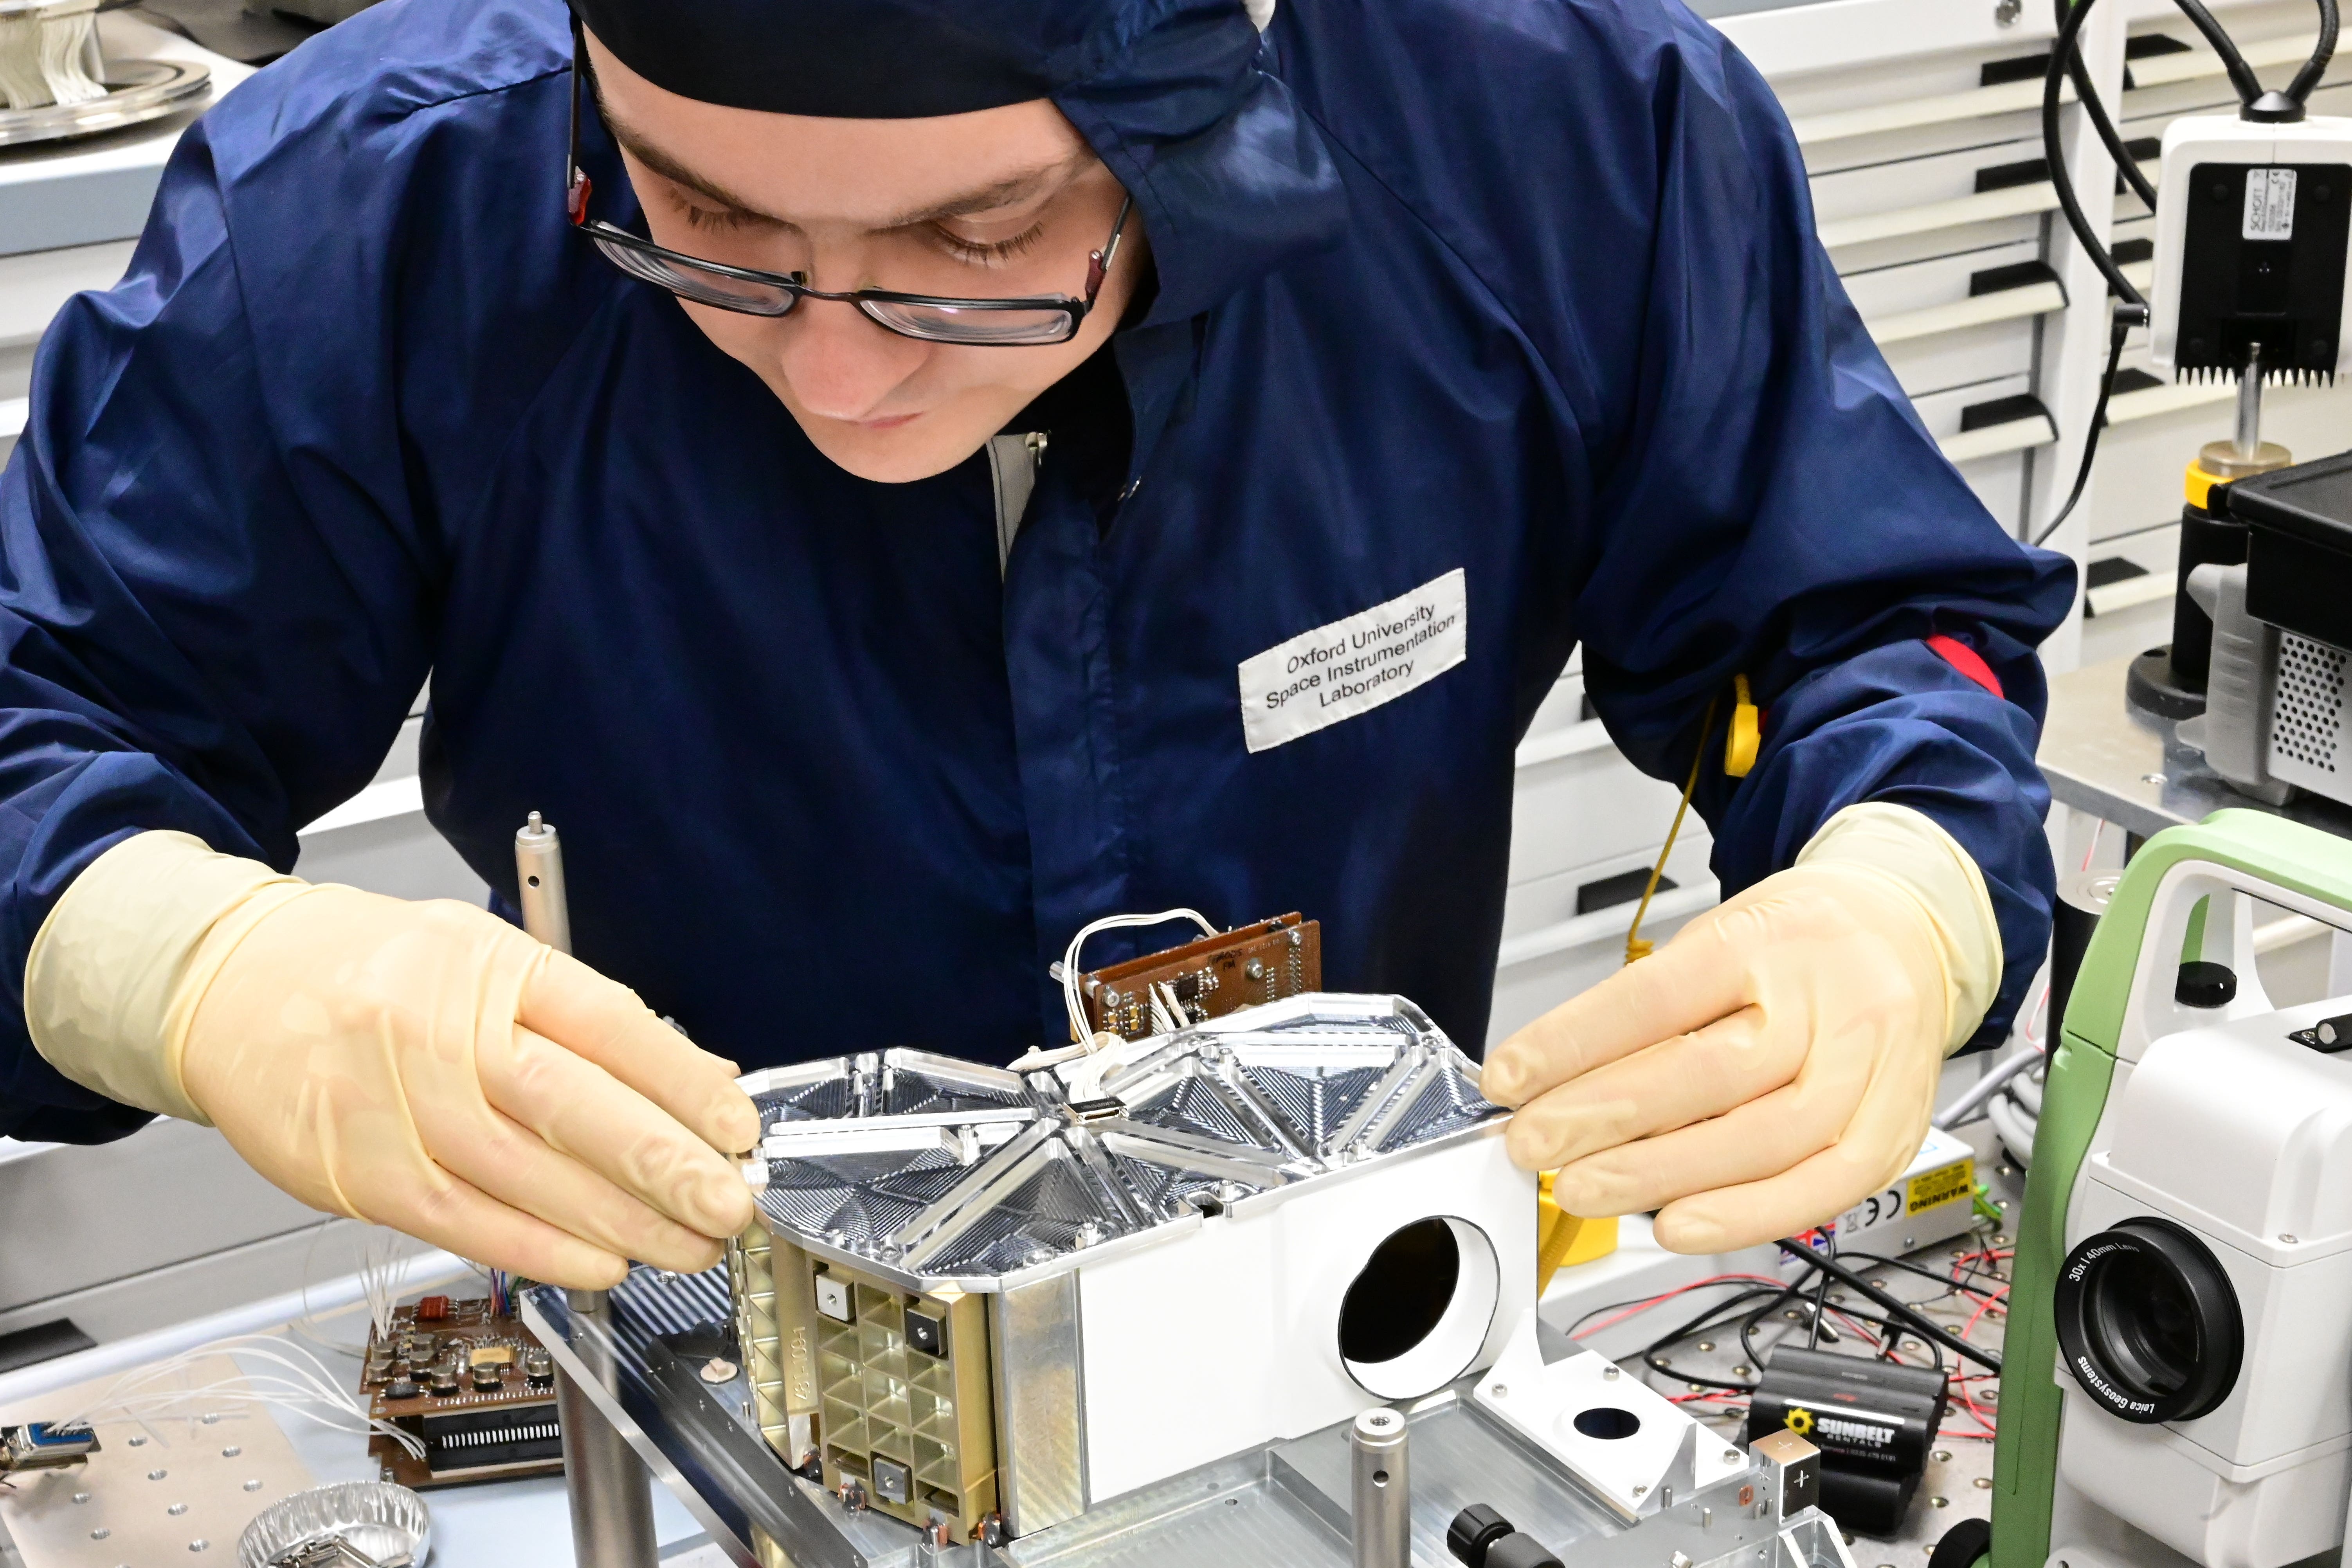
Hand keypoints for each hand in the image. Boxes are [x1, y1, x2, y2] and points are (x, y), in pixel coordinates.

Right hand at [180, 886, 758, 1288]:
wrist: (231, 984)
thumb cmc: (372, 970)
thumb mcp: (482, 957)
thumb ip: (581, 1017)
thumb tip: (690, 1078)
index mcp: (489, 967)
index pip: (607, 1024)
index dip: (682, 1081)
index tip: (736, 1126)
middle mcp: (445, 1033)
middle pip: (572, 1105)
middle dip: (665, 1164)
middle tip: (728, 1204)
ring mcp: (398, 1106)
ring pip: (527, 1176)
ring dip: (619, 1222)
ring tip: (687, 1247)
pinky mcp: (362, 1170)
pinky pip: (467, 1222)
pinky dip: (542, 1250)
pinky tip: (601, 1264)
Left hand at [1480, 856, 1960, 1253]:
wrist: (1906, 934)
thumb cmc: (1798, 946)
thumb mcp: (1715, 942)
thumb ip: (1645, 1016)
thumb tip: (1554, 1086)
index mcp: (1769, 938)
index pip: (1657, 996)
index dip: (1573, 1043)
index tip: (1510, 1079)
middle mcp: (1828, 999)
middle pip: (1710, 1072)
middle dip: (1606, 1119)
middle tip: (1536, 1146)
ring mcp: (1870, 1067)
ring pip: (1764, 1138)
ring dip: (1661, 1176)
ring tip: (1585, 1189)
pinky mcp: (1893, 1127)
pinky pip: (1822, 1187)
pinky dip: (1745, 1215)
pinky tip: (1679, 1223)